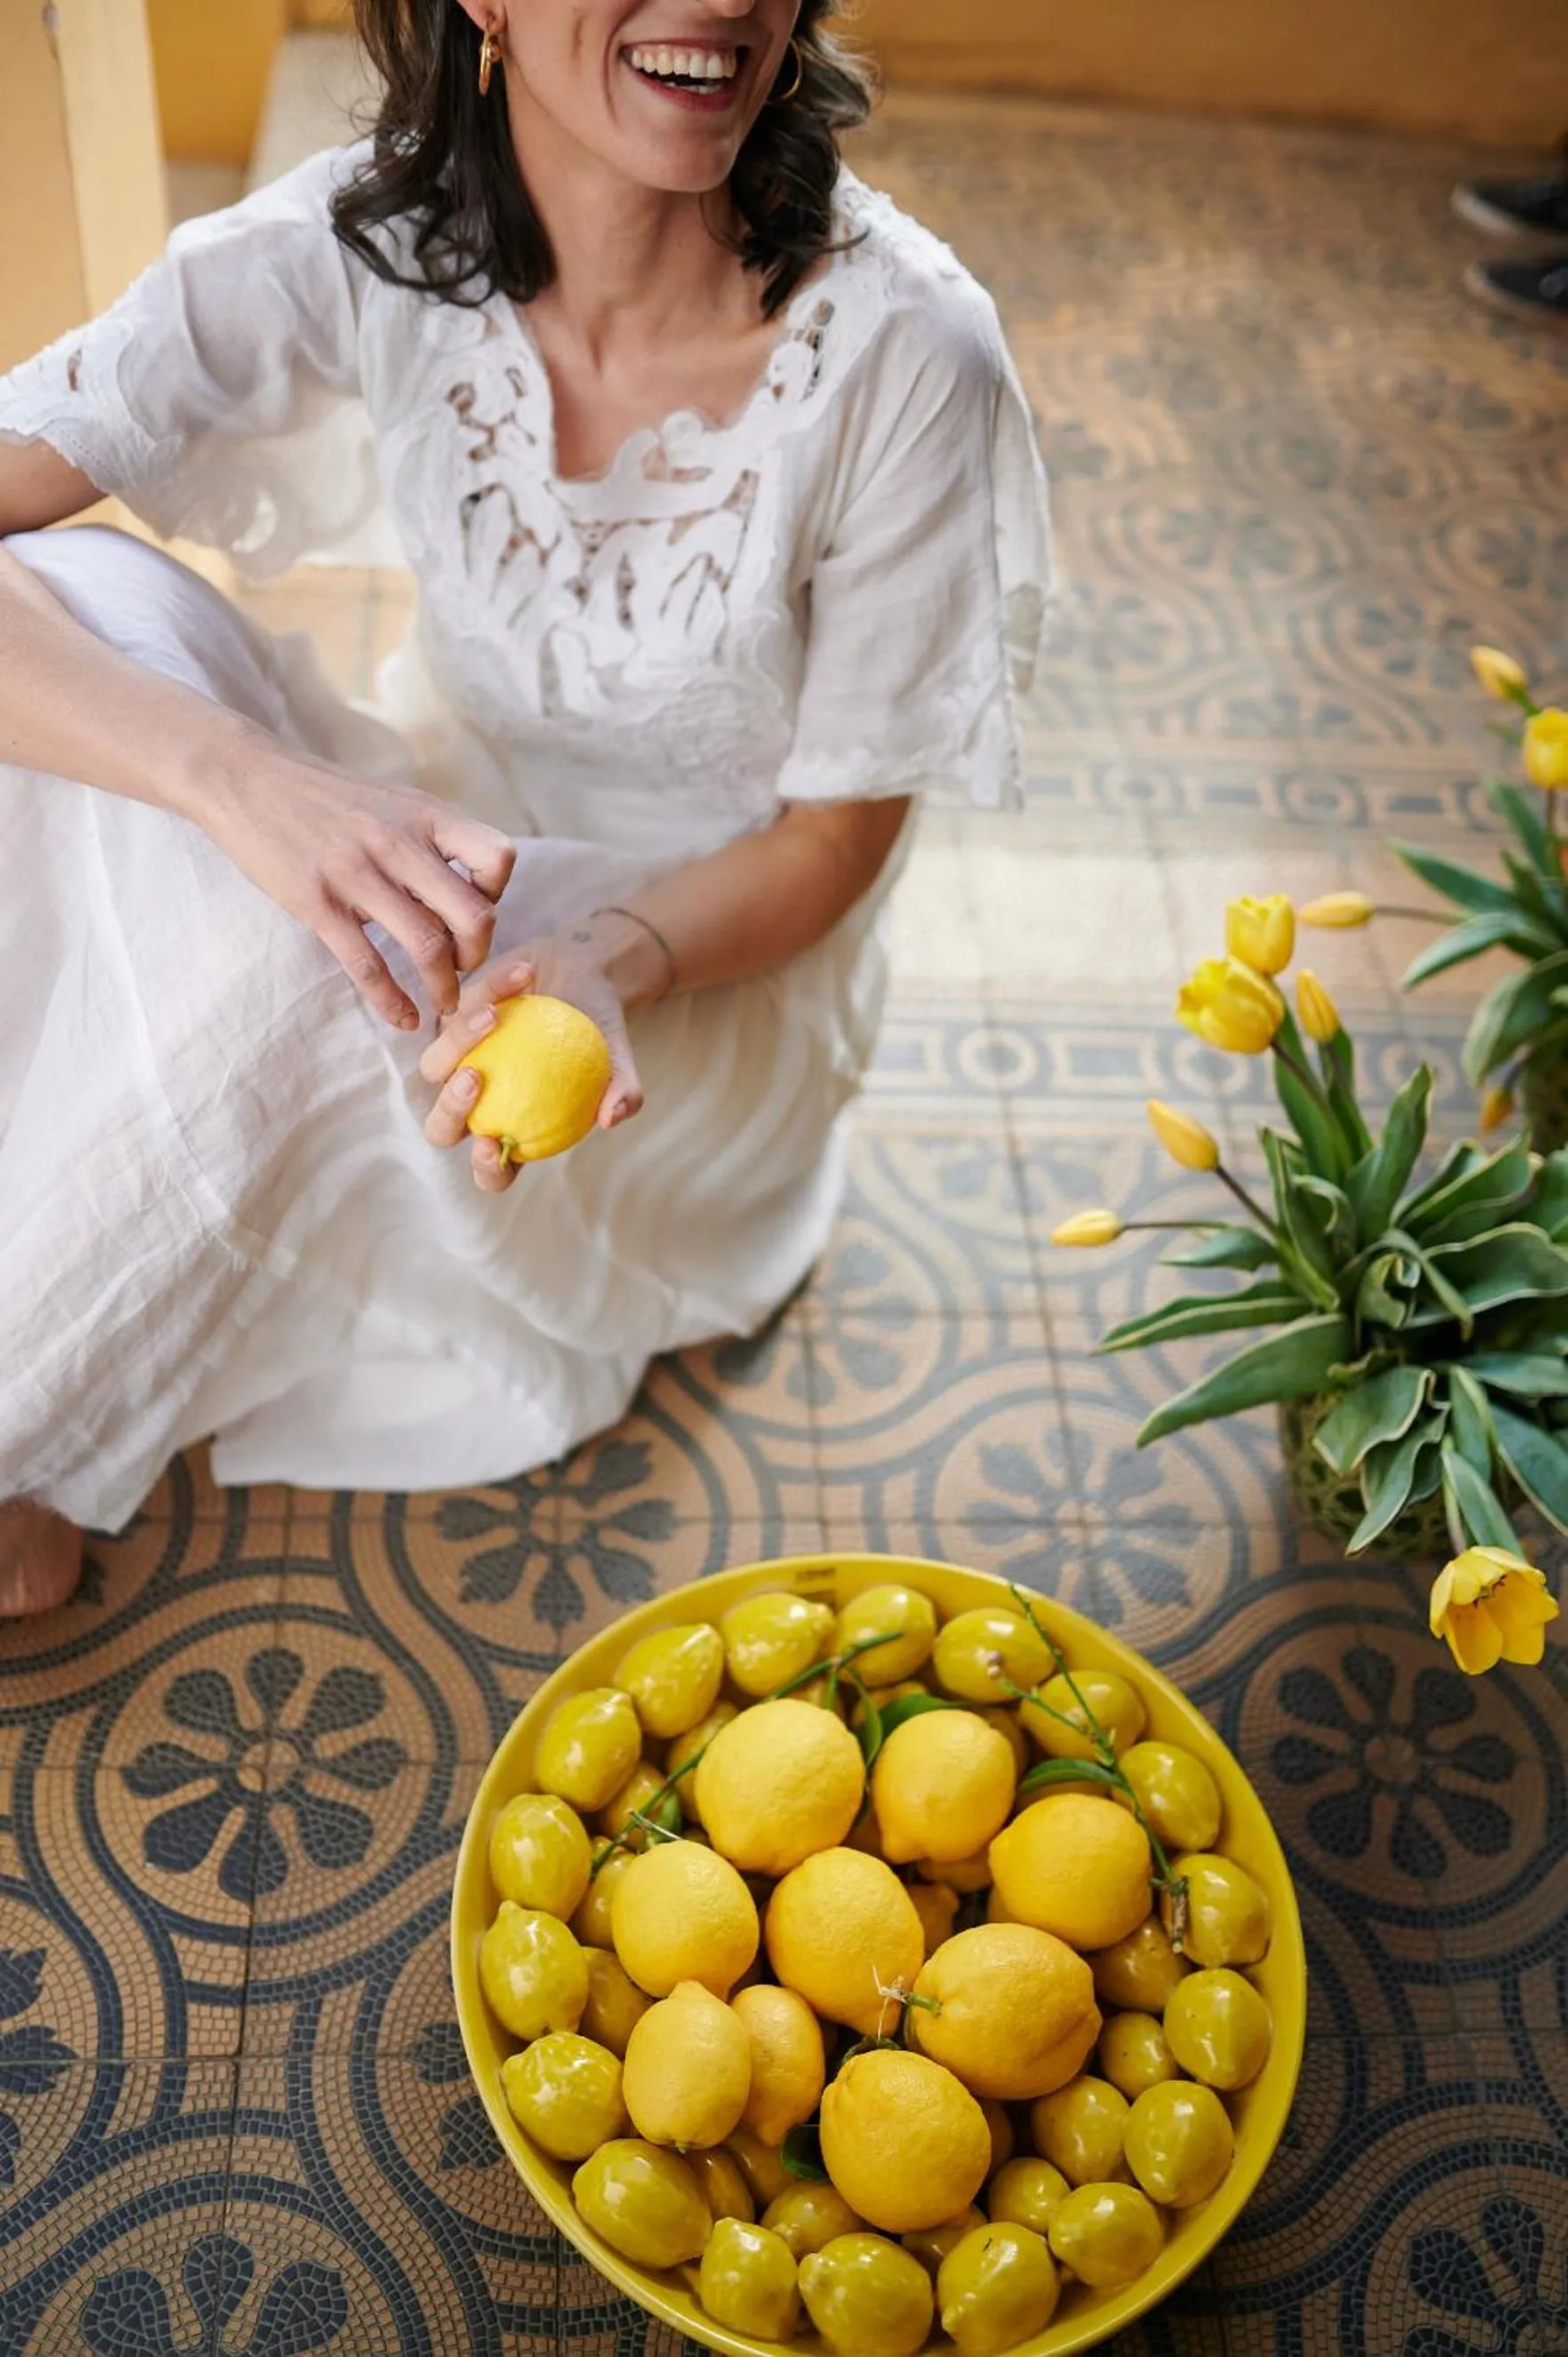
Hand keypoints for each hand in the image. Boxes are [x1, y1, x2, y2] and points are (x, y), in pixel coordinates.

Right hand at [199, 740, 516, 1026]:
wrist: (247, 779)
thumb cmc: (326, 798)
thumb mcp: (392, 803)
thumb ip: (430, 841)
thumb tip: (466, 890)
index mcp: (425, 815)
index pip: (497, 858)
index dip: (497, 893)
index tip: (475, 908)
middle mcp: (399, 843)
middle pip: (473, 915)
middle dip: (478, 956)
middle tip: (465, 969)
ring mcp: (357, 874)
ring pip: (427, 947)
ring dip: (444, 989)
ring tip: (443, 1005)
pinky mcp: (317, 903)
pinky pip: (367, 966)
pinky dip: (392, 1002)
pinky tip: (402, 1018)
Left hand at [419, 934, 645, 1192]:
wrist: (585, 976)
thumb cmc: (599, 1030)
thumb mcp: (619, 1061)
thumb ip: (623, 1091)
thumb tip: (612, 1119)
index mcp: (514, 1128)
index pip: (493, 1169)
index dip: (486, 1169)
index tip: (491, 1144)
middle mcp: (478, 1103)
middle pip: (442, 1129)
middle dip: (449, 1112)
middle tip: (475, 1079)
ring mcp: (456, 1061)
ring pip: (433, 1068)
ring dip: (457, 1043)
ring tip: (494, 1016)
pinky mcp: (450, 1019)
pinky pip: (455, 1011)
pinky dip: (487, 993)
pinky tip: (523, 977)